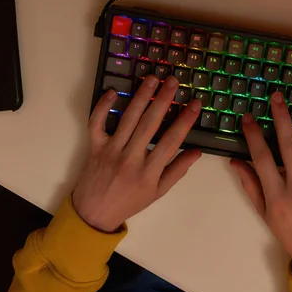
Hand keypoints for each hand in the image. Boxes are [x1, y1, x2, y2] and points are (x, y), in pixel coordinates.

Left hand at [72, 76, 201, 231]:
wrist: (94, 213)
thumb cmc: (130, 201)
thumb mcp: (158, 192)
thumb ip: (178, 170)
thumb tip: (197, 151)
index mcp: (148, 172)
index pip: (171, 141)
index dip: (185, 120)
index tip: (196, 103)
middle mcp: (130, 158)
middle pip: (150, 124)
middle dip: (163, 100)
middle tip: (173, 81)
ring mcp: (111, 150)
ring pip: (128, 118)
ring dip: (141, 96)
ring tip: (152, 79)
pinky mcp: (95, 146)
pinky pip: (97, 122)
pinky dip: (103, 106)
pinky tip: (114, 91)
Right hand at [231, 91, 291, 277]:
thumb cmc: (290, 234)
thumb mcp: (265, 213)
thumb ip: (251, 185)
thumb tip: (235, 161)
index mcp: (276, 194)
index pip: (261, 157)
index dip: (253, 135)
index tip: (248, 117)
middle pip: (287, 144)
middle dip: (281, 118)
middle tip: (276, 96)